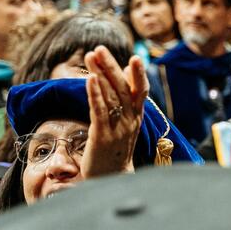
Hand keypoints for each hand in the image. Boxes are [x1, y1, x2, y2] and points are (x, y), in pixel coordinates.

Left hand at [81, 46, 146, 176]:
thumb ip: (124, 104)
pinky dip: (95, 94)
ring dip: (100, 73)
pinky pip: (100, 111)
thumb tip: (125, 76)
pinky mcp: (103, 136)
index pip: (140, 92)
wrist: (112, 181)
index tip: (136, 58)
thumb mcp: (123, 127)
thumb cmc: (115, 153)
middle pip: (123, 89)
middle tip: (99, 48)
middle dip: (111, 67)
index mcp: (136, 118)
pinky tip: (90, 79)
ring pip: (110, 96)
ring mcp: (118, 129)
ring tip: (90, 56)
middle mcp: (130, 121)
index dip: (139, 75)